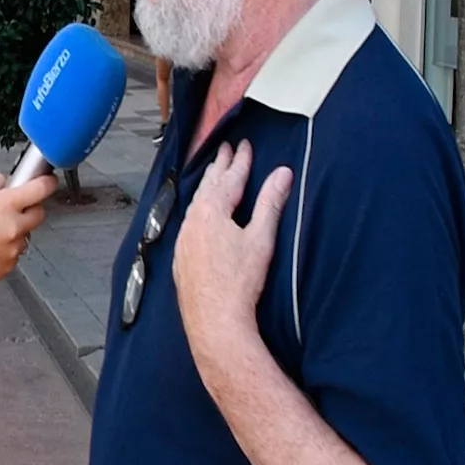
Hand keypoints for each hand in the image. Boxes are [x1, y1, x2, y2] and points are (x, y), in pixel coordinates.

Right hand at [0, 172, 56, 297]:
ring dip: (19, 228)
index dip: (48, 183)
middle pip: (40, 212)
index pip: (41, 189)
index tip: (48, 181)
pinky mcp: (15, 260)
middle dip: (32, 207)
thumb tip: (4, 180)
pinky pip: (19, 248)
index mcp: (6, 205)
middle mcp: (16, 224)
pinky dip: (11, 245)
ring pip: (28, 231)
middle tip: (17, 207)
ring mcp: (18, 244)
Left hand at [172, 141, 292, 366]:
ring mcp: (184, 239)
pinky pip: (189, 223)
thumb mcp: (261, 238)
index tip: (245, 145)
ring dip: (207, 186)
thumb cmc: (240, 282)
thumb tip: (283, 174)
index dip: (240, 161)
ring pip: (195, 203)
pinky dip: (198, 210)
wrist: (214, 319)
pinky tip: (201, 216)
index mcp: (212, 211)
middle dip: (219, 166)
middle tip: (225, 149)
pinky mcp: (181, 257)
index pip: (230, 178)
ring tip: (214, 175)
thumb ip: (271, 203)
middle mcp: (193, 220)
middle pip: (208, 185)